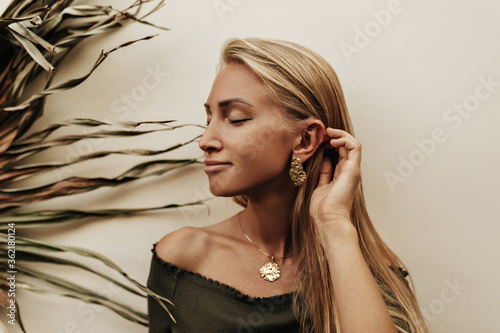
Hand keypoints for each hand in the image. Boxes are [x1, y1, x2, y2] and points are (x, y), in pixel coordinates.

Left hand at [310, 128, 361, 245]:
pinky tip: (332, 140)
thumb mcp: (320, 184)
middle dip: (335, 136)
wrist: (328, 219)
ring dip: (340, 135)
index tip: (319, 139)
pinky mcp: (353, 170)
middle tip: (322, 132)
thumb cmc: (322, 208)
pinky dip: (345, 139)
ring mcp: (352, 170)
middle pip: (347, 146)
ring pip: (353, 144)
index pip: (341, 152)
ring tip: (328, 133)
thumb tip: (323, 159)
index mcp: (342, 174)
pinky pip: (355, 147)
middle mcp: (349, 171)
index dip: (331, 142)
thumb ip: (324, 172)